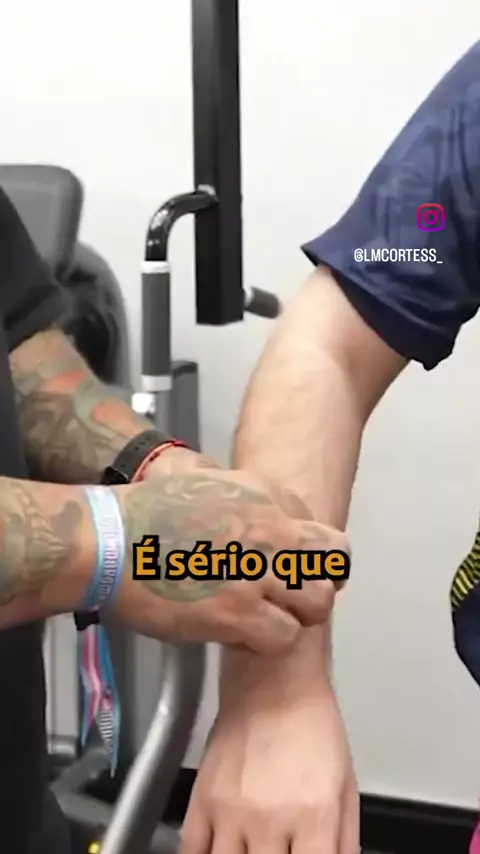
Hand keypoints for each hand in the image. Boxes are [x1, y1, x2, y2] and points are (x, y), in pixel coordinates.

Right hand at [113, 468, 345, 653]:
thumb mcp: (197, 478)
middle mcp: (272, 529)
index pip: (320, 529)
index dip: (306, 555)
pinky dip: (265, 643)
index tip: (288, 568)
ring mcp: (259, 571)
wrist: (108, 543)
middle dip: (315, 582)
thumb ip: (230, 486)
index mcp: (265, 494)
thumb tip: (235, 494)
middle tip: (289, 598)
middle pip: (334, 562)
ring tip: (264, 619)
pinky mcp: (239, 613)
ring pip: (317, 604)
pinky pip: (285, 638)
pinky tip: (239, 634)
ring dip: (295, 616)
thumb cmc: (141, 514)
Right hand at [181, 687, 358, 853]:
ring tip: (251, 851)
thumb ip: (344, 838)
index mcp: (314, 818)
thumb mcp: (345, 783)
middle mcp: (270, 821)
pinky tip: (219, 852)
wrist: (273, 679)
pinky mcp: (203, 799)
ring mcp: (231, 812)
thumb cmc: (313, 724)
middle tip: (277, 852)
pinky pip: (191, 851)